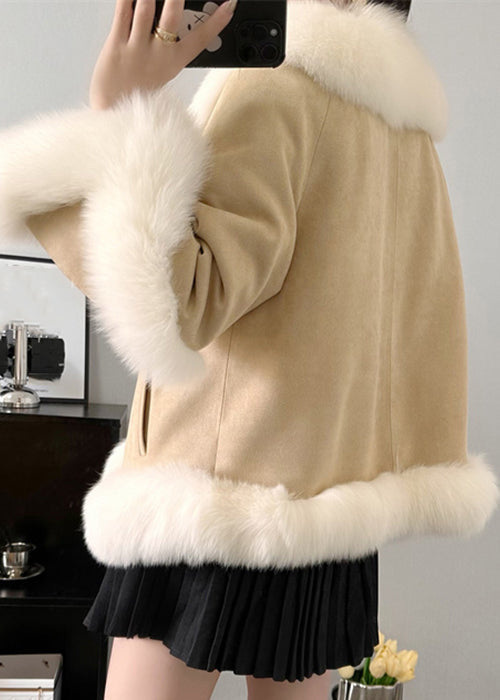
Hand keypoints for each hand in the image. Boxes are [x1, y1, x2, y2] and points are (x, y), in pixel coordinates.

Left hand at [89, 0, 235, 109]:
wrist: (115, 111)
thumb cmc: (139, 92)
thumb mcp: (164, 73)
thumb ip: (171, 48)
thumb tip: (176, 20)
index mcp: (174, 62)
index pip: (201, 39)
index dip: (217, 22)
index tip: (229, 6)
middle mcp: (158, 54)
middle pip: (172, 15)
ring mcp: (137, 48)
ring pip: (146, 7)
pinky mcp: (116, 44)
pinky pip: (122, 12)